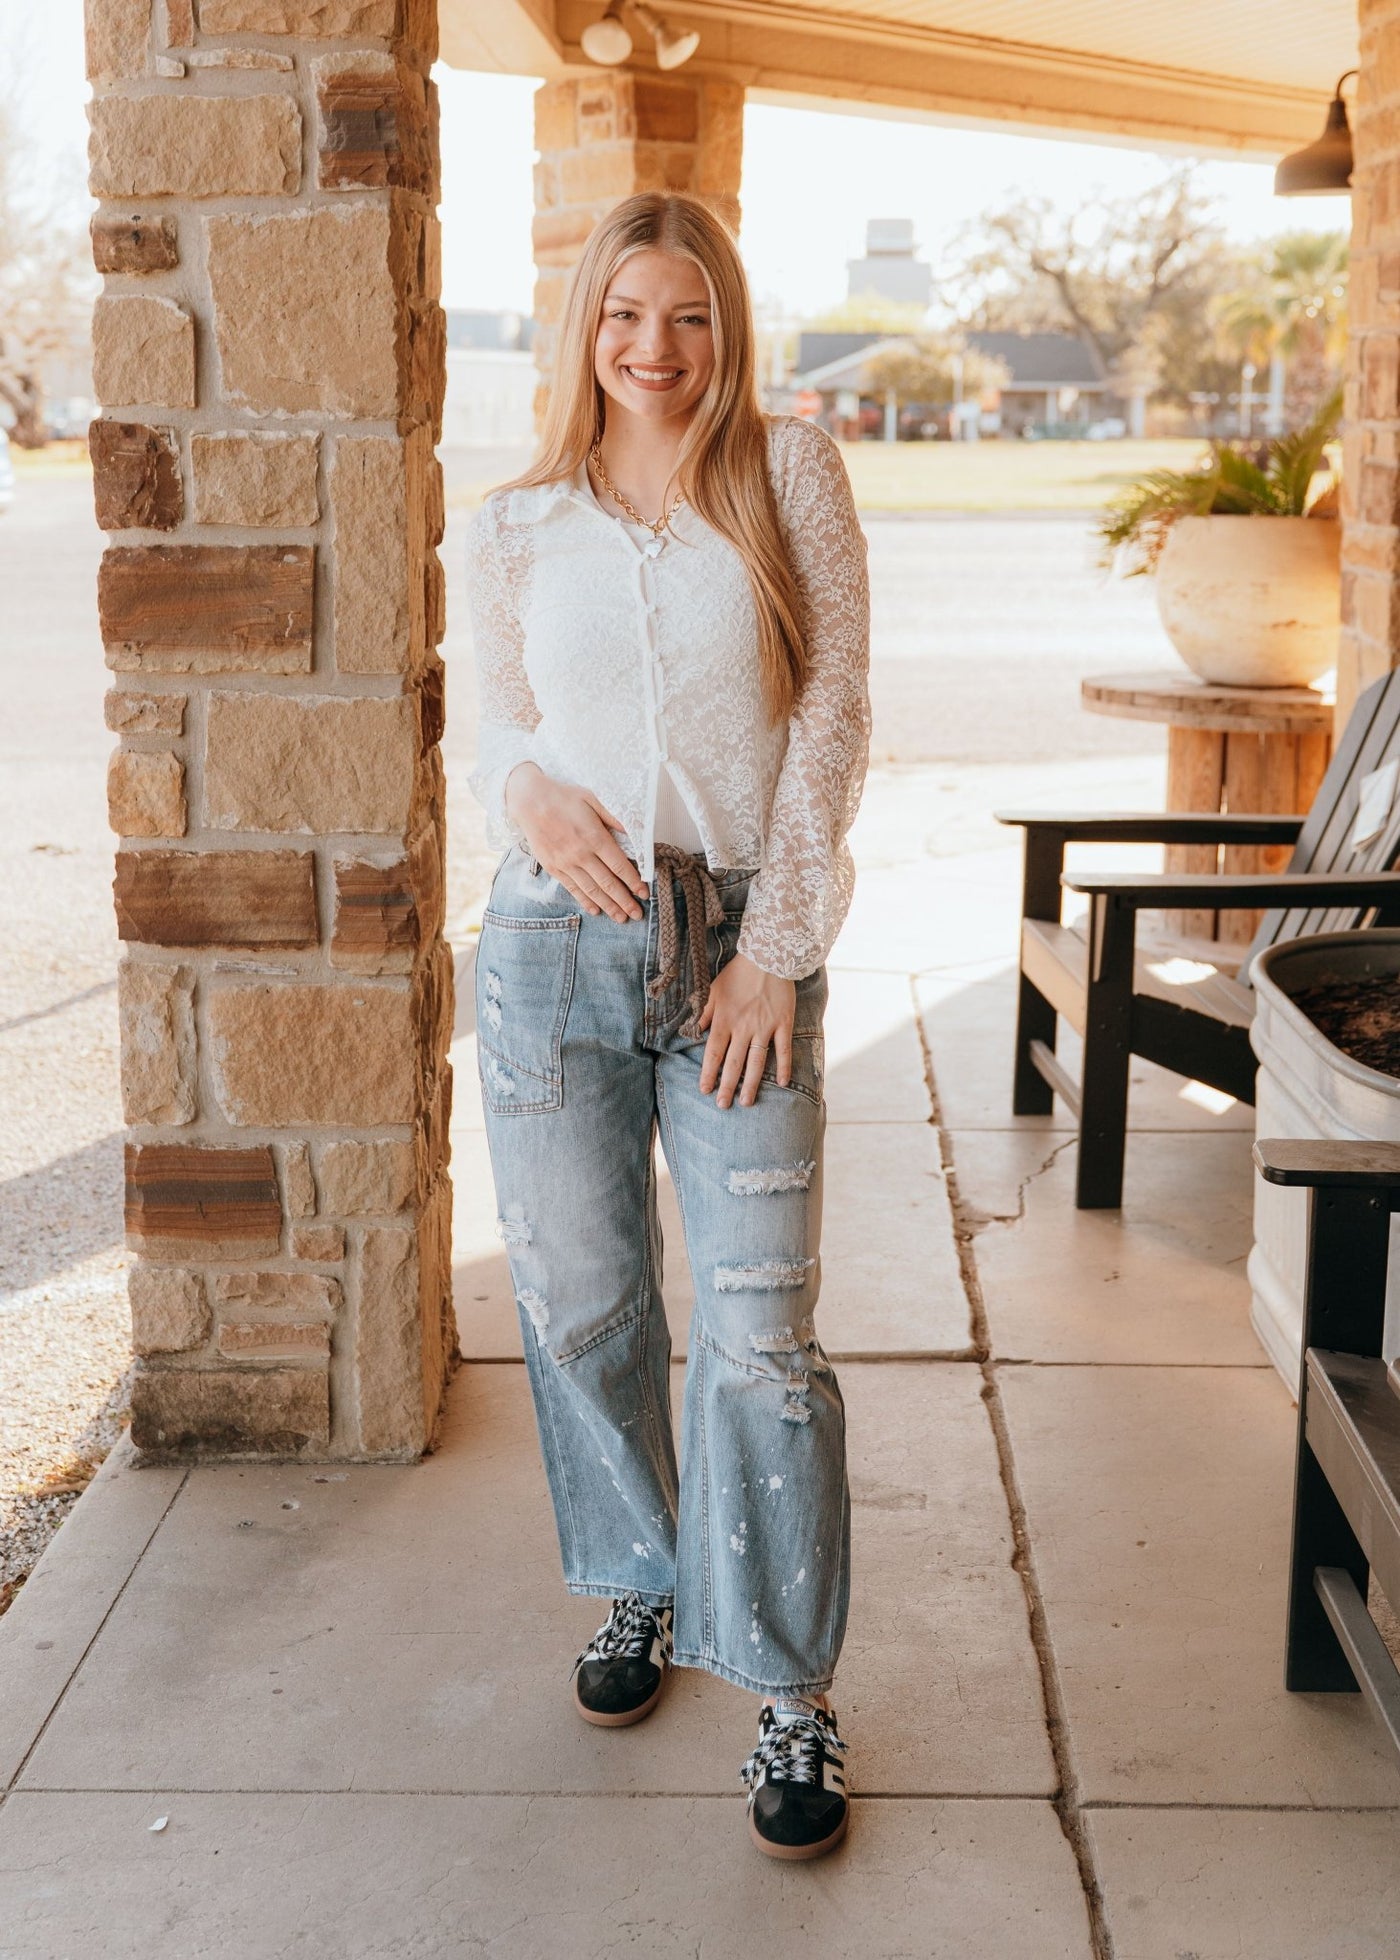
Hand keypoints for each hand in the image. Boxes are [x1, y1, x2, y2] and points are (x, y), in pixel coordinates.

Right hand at [504, 764, 648, 922]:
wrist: (529, 802)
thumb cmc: (563, 798)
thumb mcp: (592, 798)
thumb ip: (613, 816)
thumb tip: (633, 830)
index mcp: (595, 837)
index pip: (619, 865)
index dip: (634, 881)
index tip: (644, 893)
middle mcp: (581, 854)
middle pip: (608, 883)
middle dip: (624, 901)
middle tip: (637, 914)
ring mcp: (566, 863)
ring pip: (591, 890)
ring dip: (608, 906)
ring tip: (621, 918)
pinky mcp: (554, 868)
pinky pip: (572, 888)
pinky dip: (585, 901)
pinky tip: (596, 910)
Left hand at [697, 952, 795, 1109]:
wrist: (768, 956)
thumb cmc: (737, 973)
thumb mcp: (712, 990)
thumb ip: (703, 1013)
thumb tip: (694, 1032)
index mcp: (724, 1020)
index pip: (713, 1053)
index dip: (708, 1073)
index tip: (705, 1090)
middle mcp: (743, 1027)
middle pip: (733, 1063)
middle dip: (727, 1086)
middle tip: (723, 1105)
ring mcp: (764, 1027)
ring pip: (756, 1062)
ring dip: (751, 1084)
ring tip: (746, 1102)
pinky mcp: (783, 1024)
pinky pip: (783, 1049)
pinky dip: (784, 1066)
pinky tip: (782, 1082)